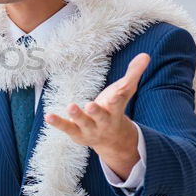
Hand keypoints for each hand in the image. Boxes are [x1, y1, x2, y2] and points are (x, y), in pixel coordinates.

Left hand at [44, 53, 150, 179]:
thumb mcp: (125, 92)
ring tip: (70, 106)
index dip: (118, 98)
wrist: (113, 140)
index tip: (117, 94)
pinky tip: (48, 116)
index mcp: (116, 111)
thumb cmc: (115, 109)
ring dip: (77, 115)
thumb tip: (146, 55)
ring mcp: (90, 129)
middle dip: (96, 112)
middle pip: (101, 117)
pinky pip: (67, 128)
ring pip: (83, 123)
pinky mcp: (77, 133)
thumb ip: (133, 74)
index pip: (119, 103)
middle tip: (90, 105)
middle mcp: (104, 122)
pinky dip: (58, 122)